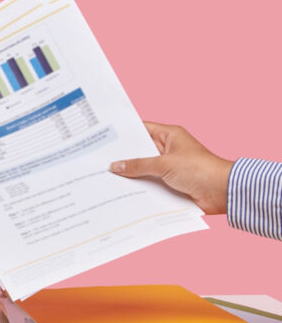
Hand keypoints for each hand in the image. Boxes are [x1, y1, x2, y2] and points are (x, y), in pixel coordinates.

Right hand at [109, 122, 232, 214]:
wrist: (223, 193)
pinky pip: (151, 184)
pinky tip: (123, 192)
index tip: (104, 138)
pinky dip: (140, 188)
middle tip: (99, 160)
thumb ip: (138, 165)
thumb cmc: (199, 169)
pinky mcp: (171, 184)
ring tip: (106, 178)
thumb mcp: (164, 164)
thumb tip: (115, 165)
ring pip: (144, 169)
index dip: (124, 134)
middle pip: (140, 151)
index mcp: (169, 136)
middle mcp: (168, 150)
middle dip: (123, 157)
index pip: (141, 129)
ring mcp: (169, 168)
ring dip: (131, 175)